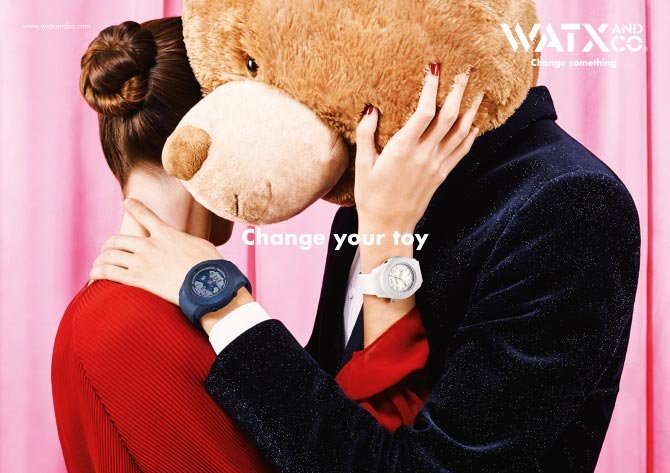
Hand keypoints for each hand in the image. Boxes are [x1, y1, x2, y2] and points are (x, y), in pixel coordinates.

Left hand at [90, 199, 222, 305]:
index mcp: (167, 233)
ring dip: (101, 260)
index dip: (134, 207)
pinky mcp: (138, 278)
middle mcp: (150, 244)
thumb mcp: (203, 246)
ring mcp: (142, 261)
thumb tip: (193, 248)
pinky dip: (98, 274)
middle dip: (109, 246)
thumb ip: (190, 244)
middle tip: (107, 251)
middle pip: (118, 240)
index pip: (146, 215)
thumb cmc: (211, 267)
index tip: (127, 202)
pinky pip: (109, 273)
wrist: (207, 284)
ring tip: (98, 266)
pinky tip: (93, 277)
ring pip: (110, 256)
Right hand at [355, 64, 481, 244]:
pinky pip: (462, 151)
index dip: (432, 88)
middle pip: (449, 117)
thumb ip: (366, 134)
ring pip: (460, 132)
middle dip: (458, 92)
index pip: (424, 111)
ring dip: (470, 109)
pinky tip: (475, 122)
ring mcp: (436, 165)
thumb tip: (371, 108)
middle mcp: (424, 155)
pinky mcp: (442, 175)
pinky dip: (471, 135)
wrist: (388, 226)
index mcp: (403, 149)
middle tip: (465, 72)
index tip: (434, 68)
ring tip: (477, 91)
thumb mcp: (362, 164)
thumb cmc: (371, 196)